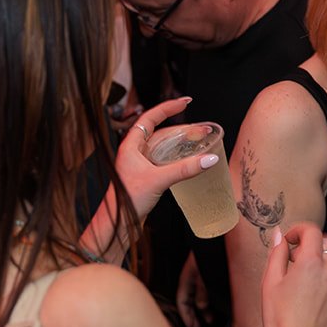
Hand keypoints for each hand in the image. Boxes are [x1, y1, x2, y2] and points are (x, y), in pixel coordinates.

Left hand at [115, 97, 214, 218]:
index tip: (185, 102)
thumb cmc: (126, 200)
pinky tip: (189, 161)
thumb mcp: (158, 180)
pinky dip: (179, 157)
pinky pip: (165, 160)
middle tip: (202, 130)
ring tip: (200, 142)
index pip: (151, 118)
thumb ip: (184, 169)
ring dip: (182, 143)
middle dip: (183, 129)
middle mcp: (135, 152)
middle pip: (162, 132)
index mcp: (131, 145)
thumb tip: (209, 158)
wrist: (117, 224)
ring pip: (165, 147)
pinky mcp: (147, 177)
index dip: (168, 107)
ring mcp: (141, 164)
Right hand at [175, 251, 212, 326]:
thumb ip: (202, 289)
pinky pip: (207, 291)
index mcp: (187, 277)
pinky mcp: (210, 273)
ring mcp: (201, 275)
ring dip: (203, 309)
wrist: (218, 232)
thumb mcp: (205, 272)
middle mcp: (192, 277)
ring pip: (199, 296)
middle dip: (194, 315)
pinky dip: (210, 300)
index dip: (185, 315)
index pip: (182, 300)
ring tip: (211, 320)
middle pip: (189, 300)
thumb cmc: (210, 251)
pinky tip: (216, 306)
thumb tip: (201, 306)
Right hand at [262, 223, 326, 326]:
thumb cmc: (279, 316)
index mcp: (309, 262)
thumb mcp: (270, 281)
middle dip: (311, 244)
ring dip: (326, 258)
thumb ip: (277, 253)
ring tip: (311, 272)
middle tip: (296, 258)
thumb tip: (280, 235)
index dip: (299, 230)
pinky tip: (323, 286)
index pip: (312, 231)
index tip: (291, 240)